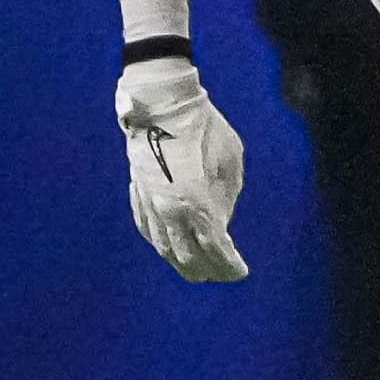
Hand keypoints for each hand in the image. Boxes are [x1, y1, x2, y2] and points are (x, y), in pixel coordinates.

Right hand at [116, 59, 247, 281]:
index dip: (229, 266)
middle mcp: (170, 212)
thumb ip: (226, 199)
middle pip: (188, 258)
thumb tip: (220, 222)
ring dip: (183, 263)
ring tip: (199, 271)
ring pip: (165, 248)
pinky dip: (163, 244)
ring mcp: (150, 205)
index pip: (215, 250)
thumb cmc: (205, 129)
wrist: (162, 105)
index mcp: (197, 205)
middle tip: (223, 275)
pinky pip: (149, 230)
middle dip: (208, 271)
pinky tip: (171, 248)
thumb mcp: (231, 163)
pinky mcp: (138, 195)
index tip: (241, 272)